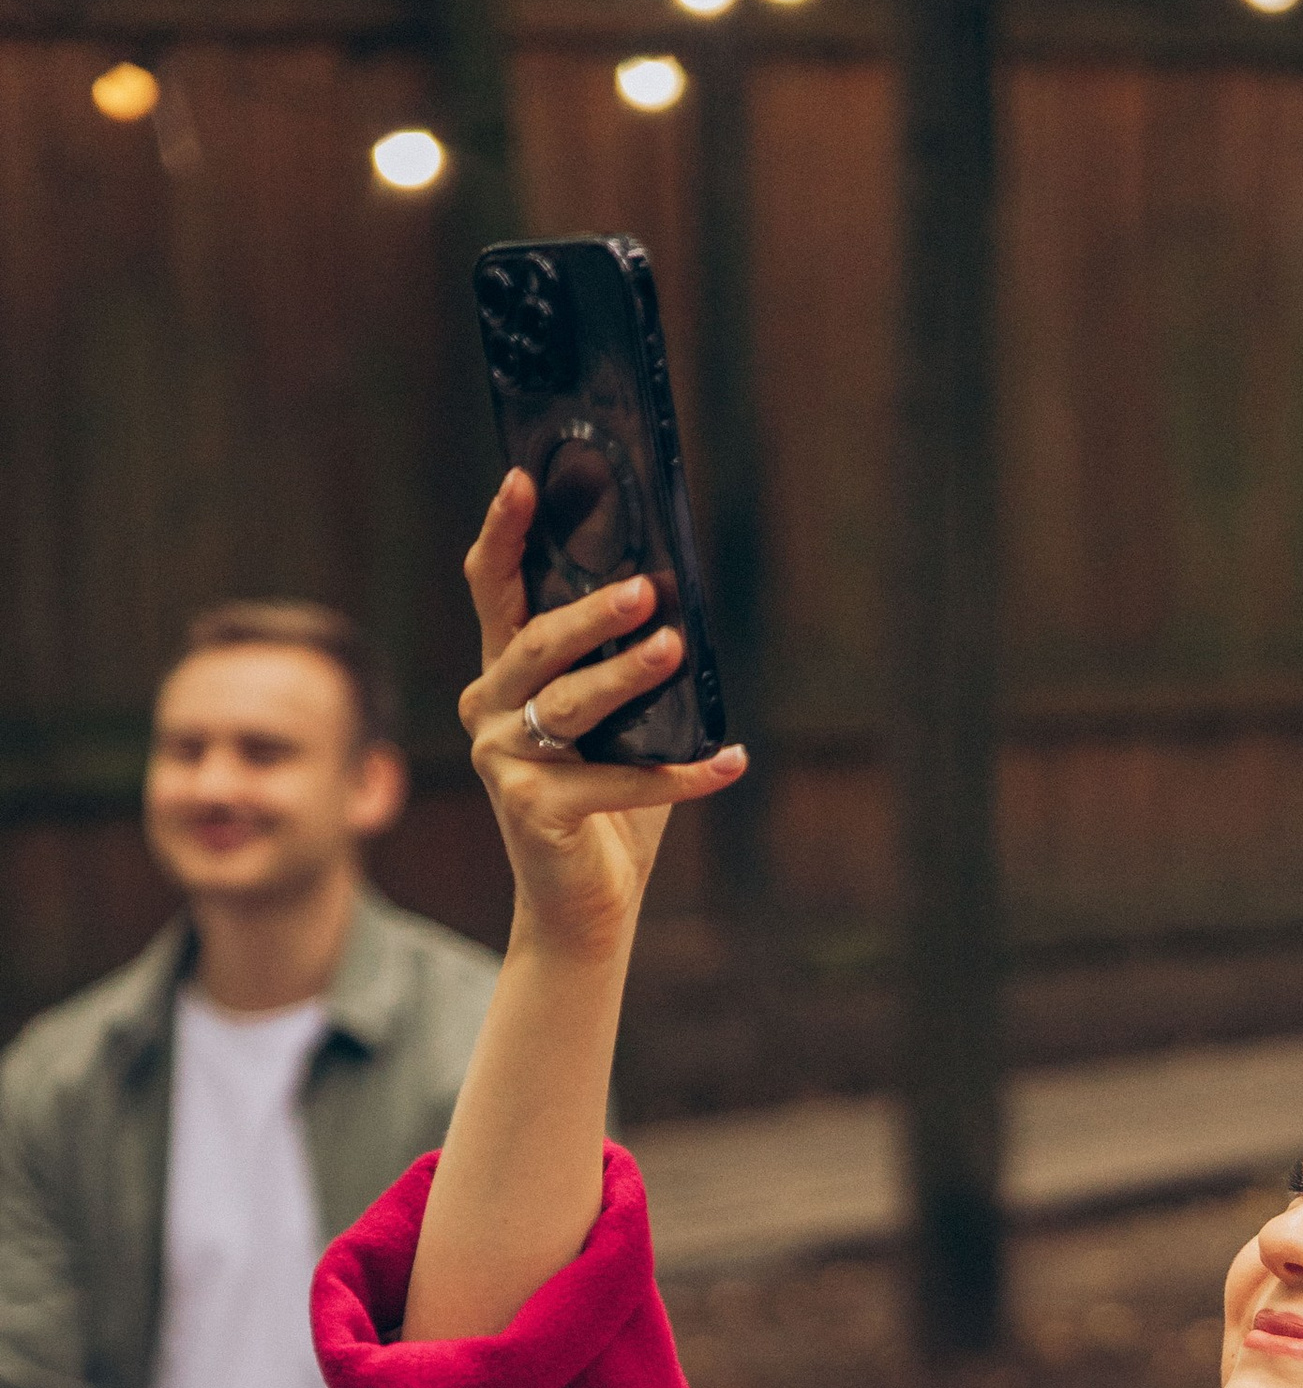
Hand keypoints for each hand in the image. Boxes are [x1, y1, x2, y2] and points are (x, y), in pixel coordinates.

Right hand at [460, 472, 745, 959]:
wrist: (585, 907)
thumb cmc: (608, 807)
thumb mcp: (622, 726)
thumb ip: (633, 670)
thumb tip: (685, 609)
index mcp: (503, 676)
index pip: (494, 589)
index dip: (504, 532)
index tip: (524, 480)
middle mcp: (488, 710)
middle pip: (538, 641)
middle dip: (593, 613)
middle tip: (646, 589)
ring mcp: (502, 760)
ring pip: (569, 703)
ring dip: (629, 677)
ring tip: (675, 650)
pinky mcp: (532, 810)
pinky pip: (616, 782)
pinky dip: (680, 775)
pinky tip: (730, 762)